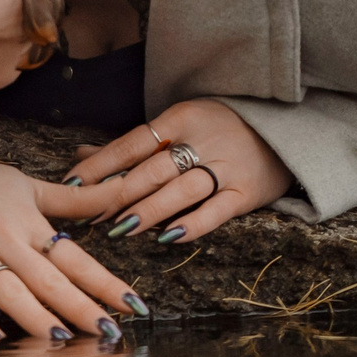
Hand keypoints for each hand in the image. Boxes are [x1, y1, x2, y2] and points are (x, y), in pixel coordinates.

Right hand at [0, 125, 149, 339]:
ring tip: (61, 341)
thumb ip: (73, 199)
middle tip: (111, 334)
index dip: (106, 283)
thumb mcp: (25, 184)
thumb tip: (119, 191)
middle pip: (49, 280)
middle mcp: (4, 240)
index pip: (75, 258)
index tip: (134, 306)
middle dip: (82, 308)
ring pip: (10, 291)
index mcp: (28, 223)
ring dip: (36, 318)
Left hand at [44, 98, 291, 245]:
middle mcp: (202, 141)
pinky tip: (168, 237)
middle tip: (88, 215)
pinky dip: (193, 224)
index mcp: (180, 119)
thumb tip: (79, 155)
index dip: (99, 167)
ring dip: (148, 210)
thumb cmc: (219, 128)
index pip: (131, 144)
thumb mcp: (179, 124)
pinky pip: (217, 211)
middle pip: (153, 169)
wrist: (285, 129)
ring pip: (181, 190)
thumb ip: (131, 144)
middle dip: (117, 194)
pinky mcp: (248, 192)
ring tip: (119, 228)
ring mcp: (226, 167)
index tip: (71, 187)